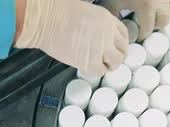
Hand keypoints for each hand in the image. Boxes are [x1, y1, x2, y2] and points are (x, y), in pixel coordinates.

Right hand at [14, 0, 128, 76]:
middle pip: (123, 50)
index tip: (115, 49)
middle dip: (116, 57)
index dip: (120, 45)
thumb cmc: (57, 12)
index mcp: (107, 19)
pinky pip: (100, 71)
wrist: (46, 19)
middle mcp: (108, 33)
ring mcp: (100, 48)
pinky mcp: (90, 61)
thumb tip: (91, 34)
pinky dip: (95, 71)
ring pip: (115, 63)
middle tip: (107, 61)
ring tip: (98, 65)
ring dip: (108, 66)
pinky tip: (87, 67)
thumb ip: (93, 24)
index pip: (123, 35)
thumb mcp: (84, 11)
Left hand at [100, 0, 169, 40]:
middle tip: (147, 25)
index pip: (148, 29)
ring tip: (157, 13)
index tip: (139, 36)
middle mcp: (160, 1)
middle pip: (164, 21)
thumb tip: (114, 28)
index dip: (142, 35)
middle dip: (156, 25)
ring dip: (167, 13)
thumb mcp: (113, 0)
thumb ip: (114, 14)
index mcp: (146, 7)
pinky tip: (162, 2)